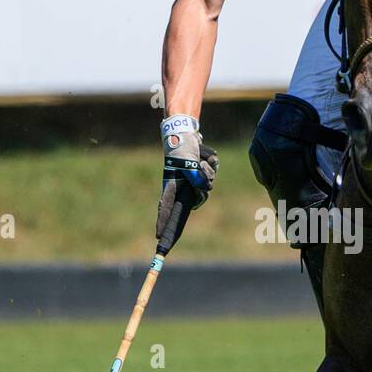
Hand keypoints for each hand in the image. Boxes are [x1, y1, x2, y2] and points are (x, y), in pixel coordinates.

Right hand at [156, 116, 218, 247]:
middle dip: (202, 182)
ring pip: (209, 184)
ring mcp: (195, 181)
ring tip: (198, 157)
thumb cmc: (181, 148)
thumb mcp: (186, 162)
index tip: (157, 238)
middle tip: (197, 165)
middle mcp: (184, 187)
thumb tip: (204, 187)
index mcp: (172, 187)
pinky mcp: (204, 174)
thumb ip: (195, 176)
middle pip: (199, 198)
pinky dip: (211, 160)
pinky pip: (214, 172)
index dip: (162, 223)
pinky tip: (203, 153)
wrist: (186, 133)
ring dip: (207, 168)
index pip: (166, 209)